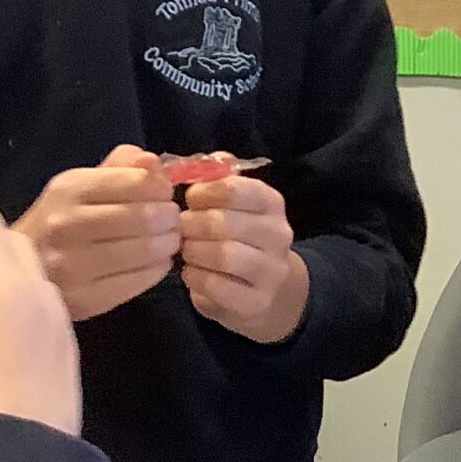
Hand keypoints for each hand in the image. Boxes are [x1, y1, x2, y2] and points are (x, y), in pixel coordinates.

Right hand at [12, 143, 181, 321]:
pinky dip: (158, 269)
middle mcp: (68, 224)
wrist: (21, 269)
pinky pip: (140, 280)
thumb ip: (120, 168)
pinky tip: (155, 262)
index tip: (163, 194)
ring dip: (168, 244)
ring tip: (166, 241)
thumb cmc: (59, 222)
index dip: (161, 188)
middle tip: (171, 221)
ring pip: (147, 250)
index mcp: (70, 189)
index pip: (137, 181)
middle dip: (170, 218)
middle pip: (146, 216)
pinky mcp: (86, 298)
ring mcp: (75, 265)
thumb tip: (153, 162)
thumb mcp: (80, 186)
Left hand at [182, 169, 309, 342]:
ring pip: (223, 255)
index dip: (202, 193)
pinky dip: (195, 279)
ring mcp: (271, 271)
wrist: (266, 290)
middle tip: (182, 229)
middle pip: (224, 223)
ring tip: (187, 251)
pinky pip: (216, 287)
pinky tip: (192, 273)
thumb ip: (217, 176)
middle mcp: (278, 235)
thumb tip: (207, 159)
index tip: (191, 201)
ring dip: (193, 252)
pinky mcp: (257, 302)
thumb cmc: (238, 235)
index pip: (234, 189)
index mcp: (271, 203)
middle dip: (191, 226)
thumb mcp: (233, 202)